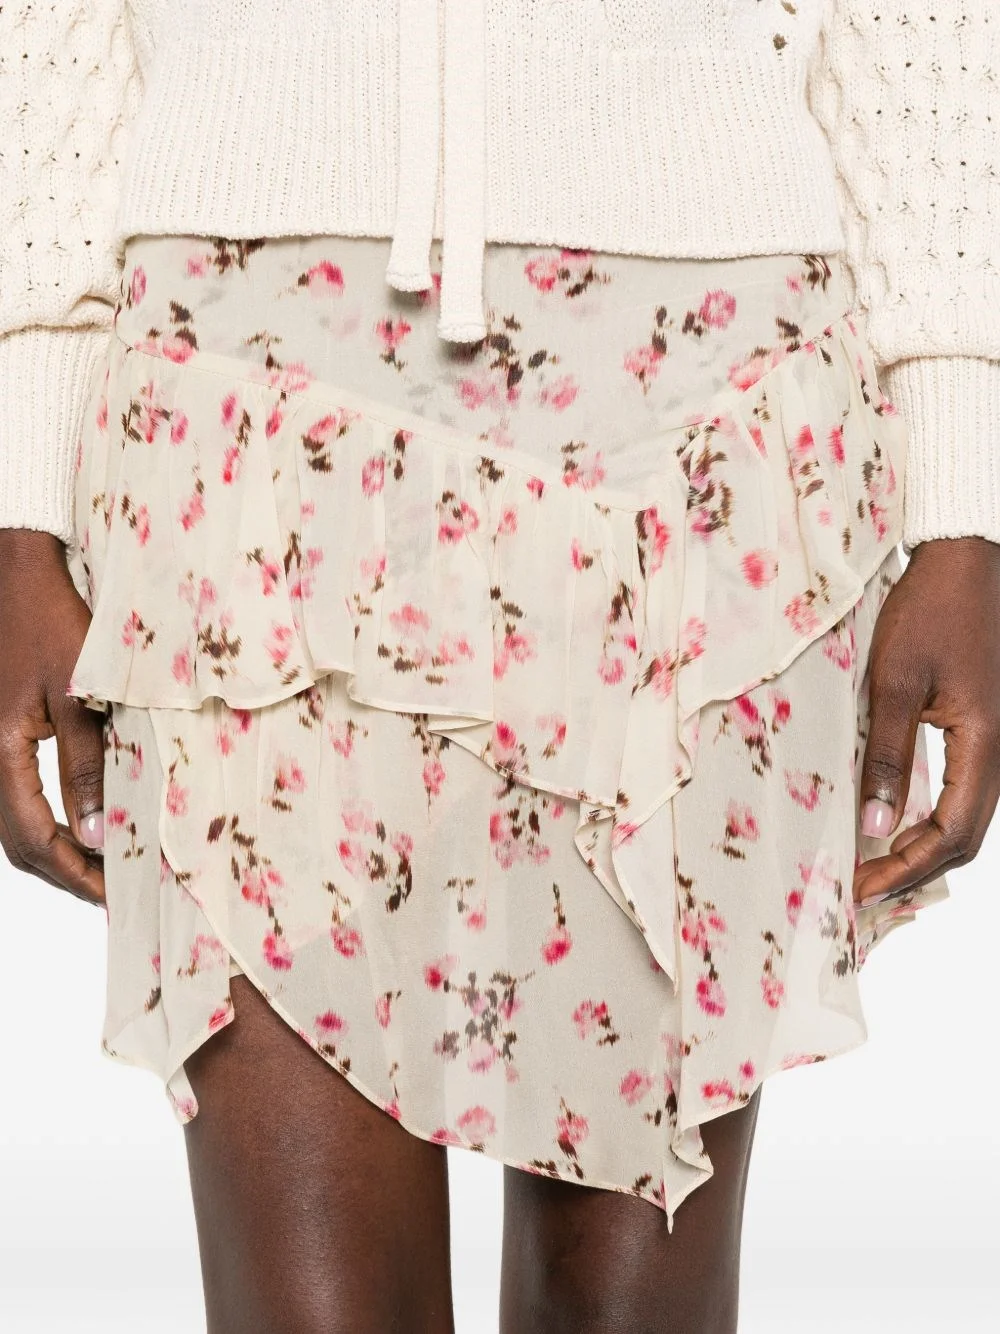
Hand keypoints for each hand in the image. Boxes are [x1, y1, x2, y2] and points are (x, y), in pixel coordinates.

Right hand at [0, 529, 105, 905]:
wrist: (19, 575)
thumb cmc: (52, 623)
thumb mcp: (80, 694)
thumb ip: (88, 764)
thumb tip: (98, 833)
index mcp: (2, 752)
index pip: (35, 838)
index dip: (75, 873)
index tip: (114, 896)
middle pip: (19, 843)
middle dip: (67, 873)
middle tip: (115, 892)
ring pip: (16, 825)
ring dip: (58, 852)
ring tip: (106, 868)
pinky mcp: (3, 737)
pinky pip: (19, 797)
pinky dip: (51, 822)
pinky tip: (85, 824)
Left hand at [853, 536, 999, 906]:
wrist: (964, 562)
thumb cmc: (929, 612)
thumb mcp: (894, 682)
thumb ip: (886, 755)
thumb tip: (876, 827)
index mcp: (985, 745)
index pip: (952, 835)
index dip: (905, 870)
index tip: (861, 889)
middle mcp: (998, 752)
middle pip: (963, 838)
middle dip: (912, 870)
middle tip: (860, 889)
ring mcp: (993, 743)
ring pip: (965, 819)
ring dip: (920, 849)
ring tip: (871, 866)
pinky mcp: (980, 730)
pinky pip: (961, 793)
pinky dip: (929, 820)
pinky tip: (894, 823)